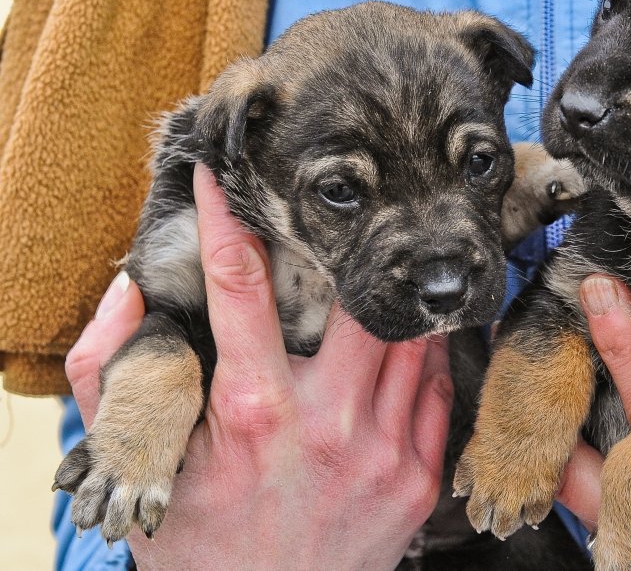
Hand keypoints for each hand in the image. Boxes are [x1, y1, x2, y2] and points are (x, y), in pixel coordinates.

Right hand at [64, 164, 452, 568]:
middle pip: (355, 298)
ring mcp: (382, 450)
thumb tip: (130, 288)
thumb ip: (112, 369)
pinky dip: (422, 359)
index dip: (226, 219)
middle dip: (343, 257)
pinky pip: (436, 388)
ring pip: (409, 336)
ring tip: (378, 284)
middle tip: (338, 232)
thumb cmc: (197, 535)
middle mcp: (327, 422)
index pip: (241, 284)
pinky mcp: (417, 476)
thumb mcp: (139, 459)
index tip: (220, 176)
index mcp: (253, 410)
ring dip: (391, 306)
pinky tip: (403, 347)